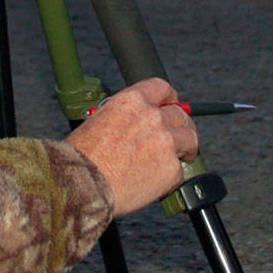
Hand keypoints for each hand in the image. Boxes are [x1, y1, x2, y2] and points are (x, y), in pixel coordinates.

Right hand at [66, 78, 199, 216]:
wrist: (83, 185)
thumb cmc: (82, 157)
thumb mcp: (99, 120)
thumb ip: (124, 117)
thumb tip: (135, 122)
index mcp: (132, 101)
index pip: (162, 87)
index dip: (169, 98)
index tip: (171, 105)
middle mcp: (153, 117)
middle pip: (180, 115)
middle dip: (181, 125)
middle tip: (178, 136)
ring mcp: (166, 142)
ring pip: (190, 139)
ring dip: (186, 148)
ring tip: (180, 157)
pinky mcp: (171, 169)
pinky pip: (180, 170)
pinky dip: (173, 176)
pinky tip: (159, 180)